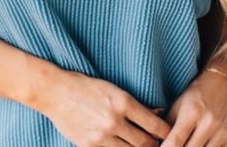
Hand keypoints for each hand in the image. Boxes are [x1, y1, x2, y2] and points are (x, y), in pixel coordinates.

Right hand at [35, 69, 171, 145]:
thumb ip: (134, 104)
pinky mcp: (90, 146)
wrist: (56, 92)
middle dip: (154, 145)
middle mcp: (114, 120)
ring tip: (143, 146)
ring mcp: (102, 136)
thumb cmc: (86, 86)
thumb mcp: (113, 89)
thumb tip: (156, 113)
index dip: (166, 132)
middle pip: (145, 143)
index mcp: (122, 101)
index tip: (170, 134)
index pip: (154, 125)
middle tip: (158, 143)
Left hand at [160, 67, 226, 146]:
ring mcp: (222, 133)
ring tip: (187, 142)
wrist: (224, 81)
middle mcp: (208, 123)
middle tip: (172, 145)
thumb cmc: (198, 91)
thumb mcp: (178, 103)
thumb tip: (158, 140)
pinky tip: (199, 144)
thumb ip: (168, 123)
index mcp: (192, 112)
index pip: (175, 142)